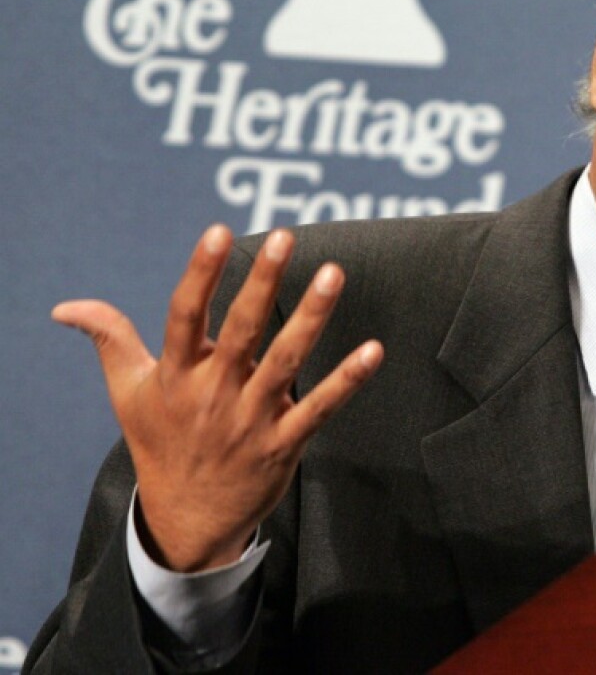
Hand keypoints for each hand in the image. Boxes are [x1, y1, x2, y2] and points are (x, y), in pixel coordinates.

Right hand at [53, 225, 382, 571]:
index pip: (185, 316)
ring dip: (311, 317)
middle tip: (287, 238)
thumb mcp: (128, 393)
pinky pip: (320, 408)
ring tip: (333, 274)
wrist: (187, 520)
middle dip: (262, 283)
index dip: (201, 273)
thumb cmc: (161, 443)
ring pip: (286, 361)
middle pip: (241, 330)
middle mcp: (214, 393)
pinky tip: (373, 350)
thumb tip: (66, 306)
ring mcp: (251, 419)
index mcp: (175, 375)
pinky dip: (347, 380)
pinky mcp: (284, 443)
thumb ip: (111, 340)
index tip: (219, 232)